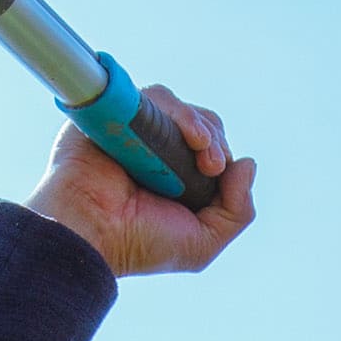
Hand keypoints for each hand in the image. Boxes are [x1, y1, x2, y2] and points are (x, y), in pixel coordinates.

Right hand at [29, 90, 254, 277]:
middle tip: (210, 165)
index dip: (221, 152)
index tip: (216, 171)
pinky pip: (153, 97)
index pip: (211, 146)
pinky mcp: (115, 114)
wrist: (92, 233)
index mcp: (174, 176)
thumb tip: (248, 164)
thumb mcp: (202, 242)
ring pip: (179, 106)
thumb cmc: (139, 243)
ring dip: (198, 124)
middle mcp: (155, 151)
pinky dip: (175, 111)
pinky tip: (182, 134)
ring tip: (198, 147)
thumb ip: (237, 210)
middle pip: (201, 122)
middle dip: (215, 139)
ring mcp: (134, 130)